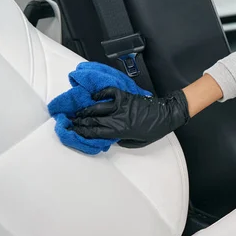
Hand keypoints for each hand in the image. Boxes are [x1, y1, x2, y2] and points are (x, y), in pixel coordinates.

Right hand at [71, 87, 189, 147]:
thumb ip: (120, 140)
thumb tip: (109, 137)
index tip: (72, 131)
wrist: (167, 114)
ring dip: (85, 109)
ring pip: (98, 106)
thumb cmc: (154, 130)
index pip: (95, 132)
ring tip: (76, 111)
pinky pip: (109, 93)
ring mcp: (121, 105)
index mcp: (120, 130)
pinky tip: (93, 96)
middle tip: (69, 121)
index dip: (82, 131)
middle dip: (79, 121)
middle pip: (93, 119)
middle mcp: (118, 117)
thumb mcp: (136, 142)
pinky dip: (100, 94)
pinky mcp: (126, 96)